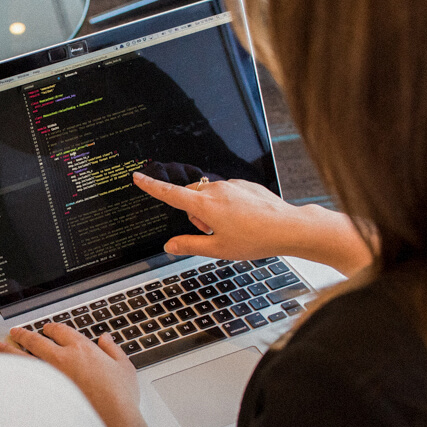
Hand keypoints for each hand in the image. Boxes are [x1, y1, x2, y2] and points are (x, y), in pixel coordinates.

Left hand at [0, 324, 161, 426]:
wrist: (113, 422)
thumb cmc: (120, 397)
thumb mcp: (124, 368)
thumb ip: (113, 350)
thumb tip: (106, 339)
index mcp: (82, 348)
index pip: (60, 330)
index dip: (51, 328)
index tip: (46, 329)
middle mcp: (62, 358)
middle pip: (36, 340)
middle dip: (23, 334)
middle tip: (15, 332)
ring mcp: (50, 377)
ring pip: (24, 358)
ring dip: (11, 350)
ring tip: (1, 346)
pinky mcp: (44, 394)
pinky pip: (24, 379)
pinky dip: (13, 373)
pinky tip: (7, 373)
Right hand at [133, 172, 371, 275]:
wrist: (288, 227)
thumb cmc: (255, 239)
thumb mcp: (217, 249)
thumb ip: (189, 245)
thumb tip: (170, 245)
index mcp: (204, 205)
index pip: (170, 194)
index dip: (151, 187)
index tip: (138, 177)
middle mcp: (216, 190)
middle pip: (191, 198)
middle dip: (195, 214)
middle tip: (213, 233)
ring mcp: (232, 185)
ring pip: (209, 196)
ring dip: (212, 210)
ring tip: (233, 228)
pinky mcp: (245, 185)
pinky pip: (227, 193)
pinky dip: (228, 205)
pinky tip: (245, 220)